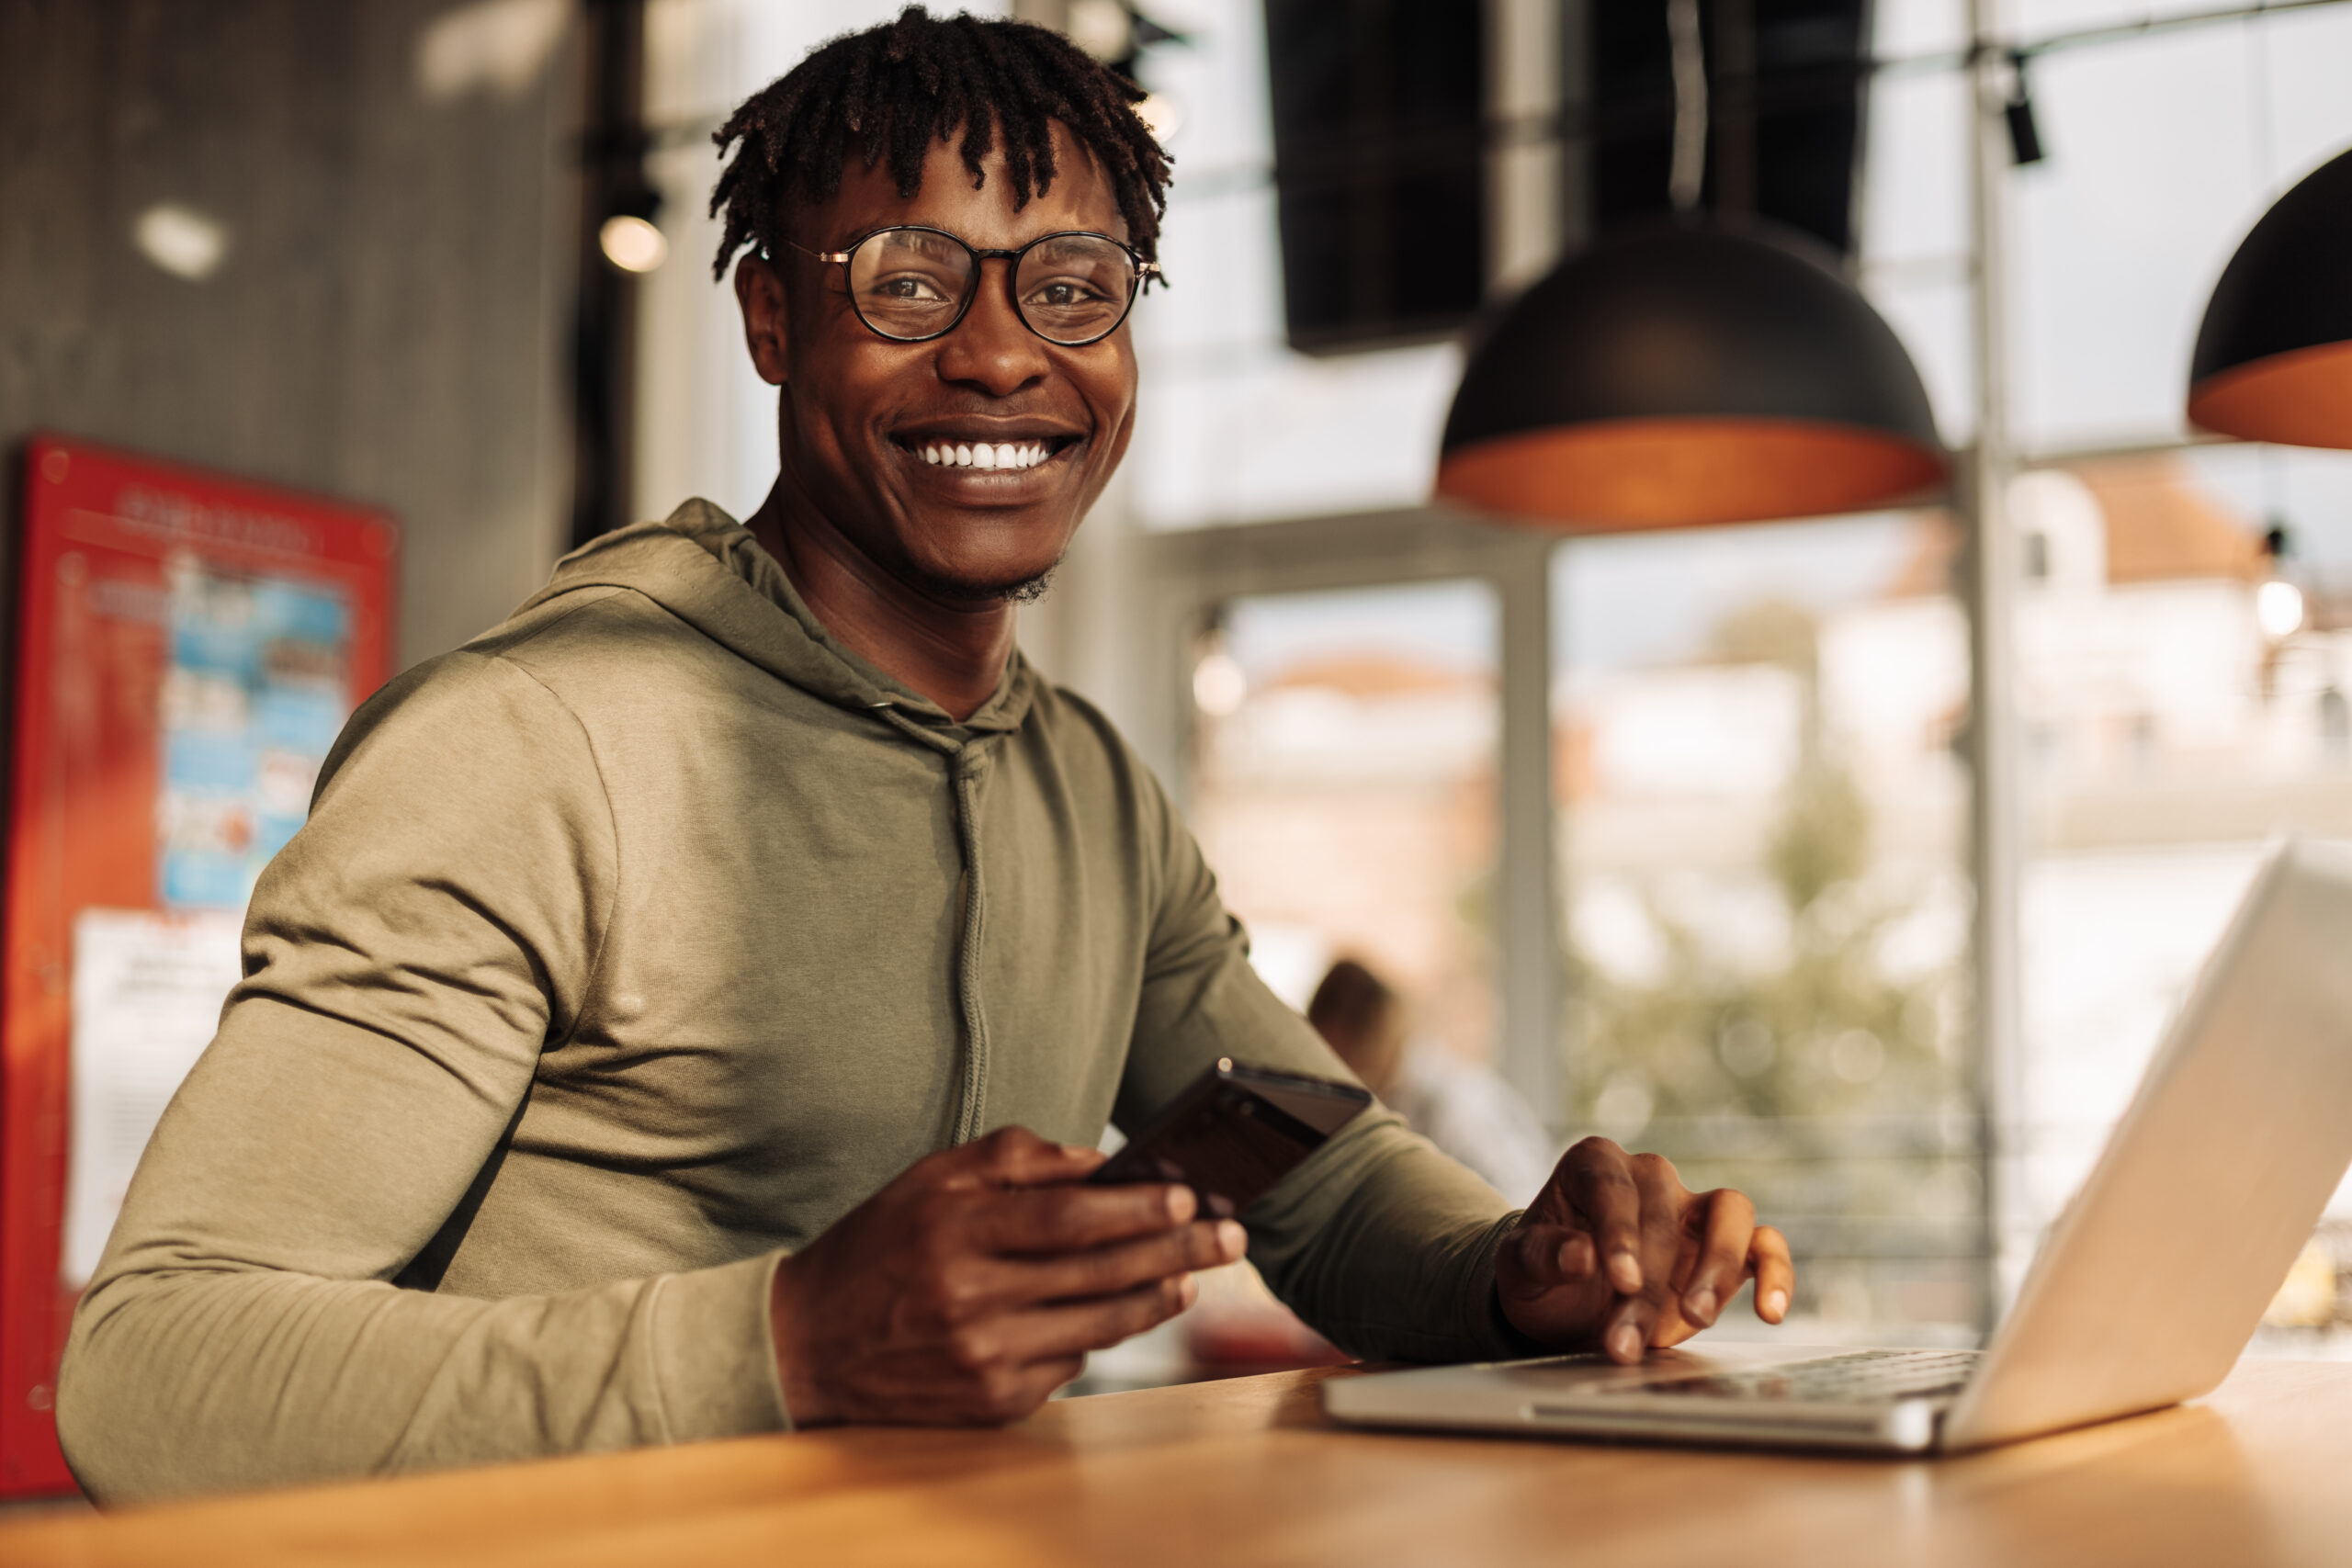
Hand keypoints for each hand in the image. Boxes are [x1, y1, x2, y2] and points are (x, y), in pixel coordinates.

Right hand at [767, 1126, 1247, 1424]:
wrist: (805, 1347)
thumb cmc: (878, 1248)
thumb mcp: (930, 1180)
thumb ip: (1012, 1160)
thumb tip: (1095, 1161)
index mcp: (955, 1232)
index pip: (1067, 1219)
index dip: (1136, 1209)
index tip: (1188, 1197)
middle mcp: (970, 1300)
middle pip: (1099, 1274)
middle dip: (1176, 1252)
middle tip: (1229, 1236)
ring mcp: (983, 1359)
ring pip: (1098, 1327)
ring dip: (1157, 1298)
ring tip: (1194, 1276)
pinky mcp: (991, 1403)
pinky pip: (1069, 1365)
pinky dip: (1099, 1336)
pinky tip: (1123, 1311)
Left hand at [1495, 1137, 1792, 1363]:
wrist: (1565, 1306)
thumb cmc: (1542, 1276)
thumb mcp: (1518, 1269)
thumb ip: (1544, 1256)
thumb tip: (1580, 1255)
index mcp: (1594, 1165)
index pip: (1611, 1187)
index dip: (1619, 1232)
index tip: (1620, 1279)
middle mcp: (1649, 1176)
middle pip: (1663, 1218)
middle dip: (1647, 1287)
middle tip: (1624, 1343)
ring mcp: (1693, 1208)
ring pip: (1728, 1215)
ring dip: (1716, 1268)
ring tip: (1696, 1319)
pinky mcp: (1726, 1246)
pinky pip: (1765, 1245)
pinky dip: (1776, 1272)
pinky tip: (1771, 1312)